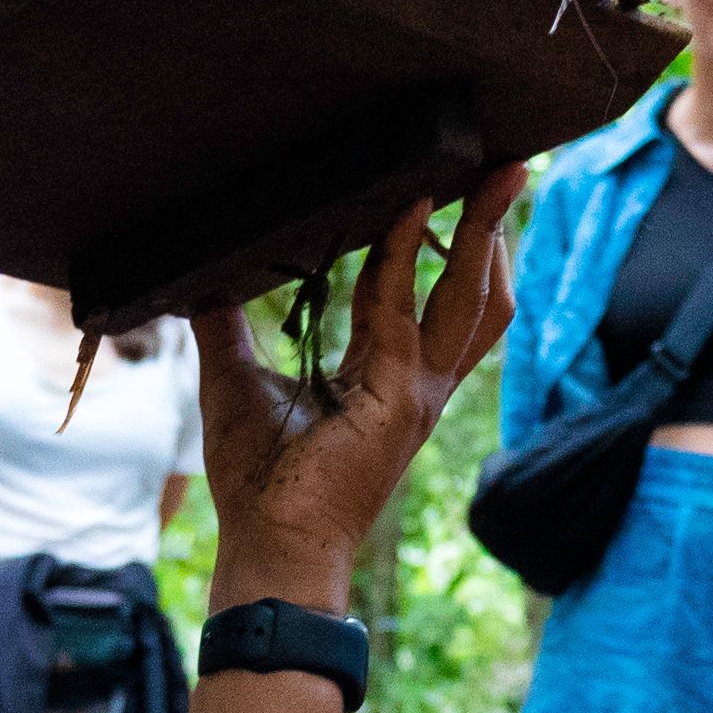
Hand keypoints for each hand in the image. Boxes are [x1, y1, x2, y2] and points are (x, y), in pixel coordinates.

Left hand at [191, 174, 526, 608]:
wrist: (265, 545)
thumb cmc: (256, 479)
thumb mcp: (235, 380)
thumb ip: (227, 323)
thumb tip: (204, 274)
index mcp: (392, 379)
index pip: (435, 298)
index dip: (447, 244)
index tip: (447, 187)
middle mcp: (419, 384)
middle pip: (479, 294)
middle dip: (496, 229)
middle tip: (507, 167)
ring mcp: (417, 394)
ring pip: (472, 300)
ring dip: (486, 236)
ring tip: (495, 178)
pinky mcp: (397, 400)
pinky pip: (405, 310)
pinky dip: (406, 253)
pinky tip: (406, 208)